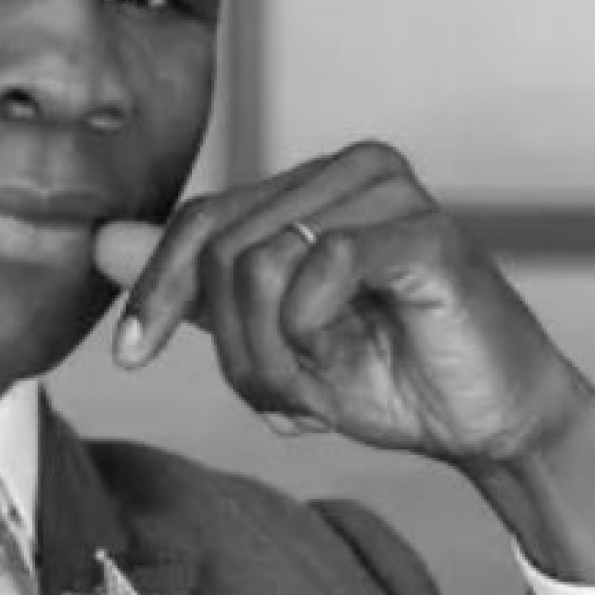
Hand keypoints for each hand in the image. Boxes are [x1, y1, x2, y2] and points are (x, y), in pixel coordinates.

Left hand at [95, 141, 594, 584]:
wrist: (490, 423)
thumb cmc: (392, 379)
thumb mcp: (272, 340)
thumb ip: (200, 289)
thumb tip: (104, 240)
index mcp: (310, 188)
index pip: (199, 220)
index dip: (156, 290)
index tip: (132, 358)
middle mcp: (348, 172)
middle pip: (222, 245)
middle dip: (231, 345)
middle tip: (271, 401)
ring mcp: (391, 194)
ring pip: (262, 260)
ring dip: (269, 354)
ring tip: (309, 397)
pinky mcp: (428, 232)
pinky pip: (322, 265)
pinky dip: (309, 332)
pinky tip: (332, 368)